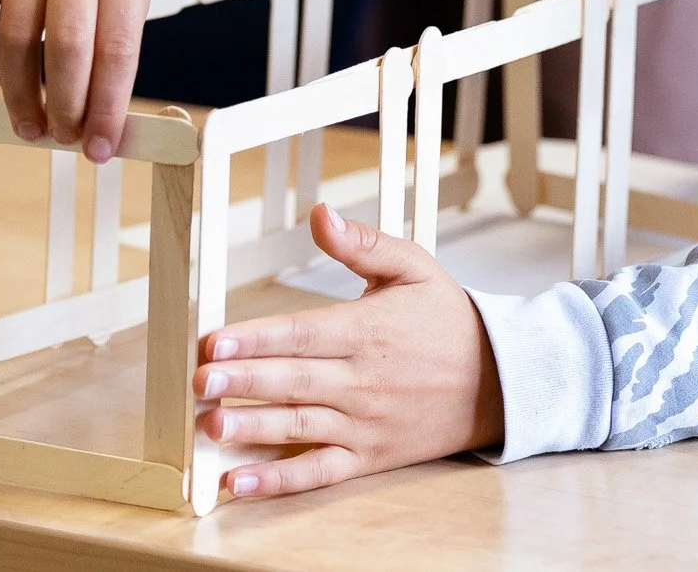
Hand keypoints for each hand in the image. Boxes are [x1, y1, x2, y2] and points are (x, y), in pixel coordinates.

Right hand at [0, 0, 153, 161]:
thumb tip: (102, 110)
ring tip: (28, 121)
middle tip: (60, 136)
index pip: (116, 51)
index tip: (100, 146)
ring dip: (17, 94)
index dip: (106, 109)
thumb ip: (118, 33)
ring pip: (14, 39)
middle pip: (65, 50)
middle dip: (62, 109)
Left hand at [195, 202, 503, 500]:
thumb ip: (363, 243)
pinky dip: (279, 481)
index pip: (302, 334)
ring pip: (301, 427)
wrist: (500, 382)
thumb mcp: (415, 267)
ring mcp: (364, 423)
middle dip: (243, 382)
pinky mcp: (368, 456)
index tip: (214, 342)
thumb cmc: (448, 321)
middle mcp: (363, 380)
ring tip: (211, 428)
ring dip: (254, 429)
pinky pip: (319, 471)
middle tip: (197, 383)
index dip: (256, 339)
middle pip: (294, 381)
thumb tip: (321, 214)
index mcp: (368, 330)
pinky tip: (238, 483)